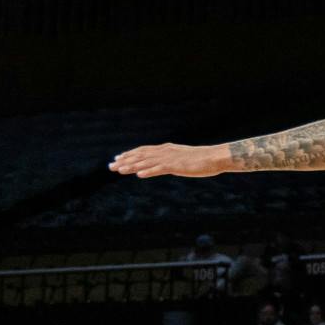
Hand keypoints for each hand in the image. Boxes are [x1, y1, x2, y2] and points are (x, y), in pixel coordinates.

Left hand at [109, 143, 228, 178]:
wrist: (214, 157)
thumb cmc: (201, 159)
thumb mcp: (183, 158)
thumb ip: (171, 160)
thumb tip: (165, 164)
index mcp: (166, 149)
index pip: (143, 150)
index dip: (129, 154)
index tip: (118, 158)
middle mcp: (164, 152)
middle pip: (140, 155)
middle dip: (124, 160)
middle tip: (110, 166)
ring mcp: (169, 158)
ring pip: (145, 162)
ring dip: (131, 166)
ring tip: (118, 170)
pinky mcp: (176, 166)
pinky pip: (159, 169)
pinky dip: (148, 171)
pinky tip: (138, 174)